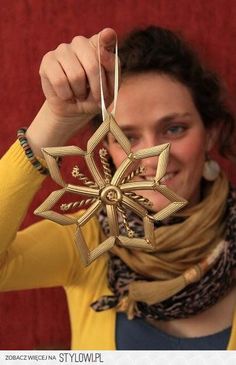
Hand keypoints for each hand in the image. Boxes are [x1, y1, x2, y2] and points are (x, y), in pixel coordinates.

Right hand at [26, 28, 117, 155]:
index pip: (105, 37)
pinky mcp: (48, 61)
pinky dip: (66, 94)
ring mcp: (62, 50)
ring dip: (80, 92)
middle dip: (96, 87)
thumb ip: (112, 68)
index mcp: (99, 46)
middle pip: (92, 64)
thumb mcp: (111, 87)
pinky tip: (66, 94)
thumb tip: (103, 52)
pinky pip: (59, 81)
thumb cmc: (95, 96)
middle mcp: (80, 43)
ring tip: (79, 94)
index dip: (107, 37)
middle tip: (96, 97)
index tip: (108, 35)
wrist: (74, 110)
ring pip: (76, 75)